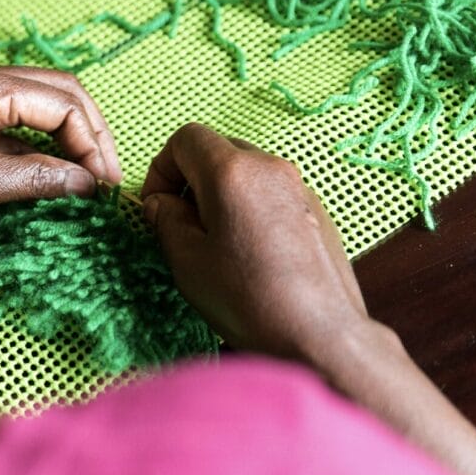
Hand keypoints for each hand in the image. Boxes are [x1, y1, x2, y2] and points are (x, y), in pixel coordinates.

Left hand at [0, 65, 122, 214]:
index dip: (92, 142)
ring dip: (73, 138)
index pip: (64, 102)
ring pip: (47, 106)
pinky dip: (49, 146)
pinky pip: (26, 124)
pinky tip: (59, 176)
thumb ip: (32, 179)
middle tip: (109, 179)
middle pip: (62, 94)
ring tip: (91, 179)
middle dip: (91, 134)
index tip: (105, 183)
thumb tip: (86, 185)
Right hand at [141, 123, 369, 363]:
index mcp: (232, 172)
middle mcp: (270, 167)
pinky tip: (248, 253)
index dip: (161, 168)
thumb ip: (166, 221)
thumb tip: (162, 204)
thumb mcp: (187, 262)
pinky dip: (249, 208)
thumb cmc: (248, 299)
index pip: (186, 139)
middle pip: (218, 150)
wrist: (319, 335)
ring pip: (246, 172)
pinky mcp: (317, 211)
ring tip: (214, 242)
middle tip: (179, 223)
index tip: (156, 205)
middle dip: (190, 179)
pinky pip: (272, 193)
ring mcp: (300, 187)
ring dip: (220, 195)